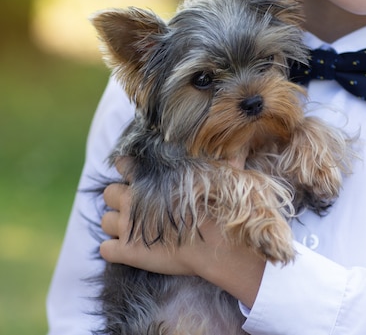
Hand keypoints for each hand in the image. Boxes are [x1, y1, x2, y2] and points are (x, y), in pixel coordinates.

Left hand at [99, 158, 264, 307]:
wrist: (218, 243)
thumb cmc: (220, 207)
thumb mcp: (220, 171)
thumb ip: (212, 157)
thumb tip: (229, 144)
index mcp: (149, 178)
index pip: (123, 165)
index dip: (129, 171)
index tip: (138, 178)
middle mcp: (132, 199)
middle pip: (108, 193)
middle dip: (120, 199)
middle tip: (139, 208)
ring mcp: (127, 226)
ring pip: (104, 221)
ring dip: (116, 225)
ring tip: (136, 231)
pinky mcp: (127, 252)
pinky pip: (105, 250)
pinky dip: (115, 251)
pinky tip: (131, 251)